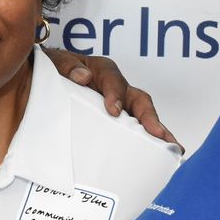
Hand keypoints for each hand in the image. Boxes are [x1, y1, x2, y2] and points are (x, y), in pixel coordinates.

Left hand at [42, 48, 178, 147]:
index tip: (113, 111)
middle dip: (151, 119)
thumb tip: (82, 77)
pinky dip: (146, 142)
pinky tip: (156, 157)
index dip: (116, 95)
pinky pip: (134, 131)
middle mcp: (117, 88)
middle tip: (160, 136)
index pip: (114, 81)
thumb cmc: (56, 69)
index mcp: (103, 71)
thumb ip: (67, 66)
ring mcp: (121, 106)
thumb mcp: (57, 63)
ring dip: (158, 133)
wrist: (47, 78)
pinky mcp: (117, 122)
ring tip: (172, 150)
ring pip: (143, 118)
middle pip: (140, 101)